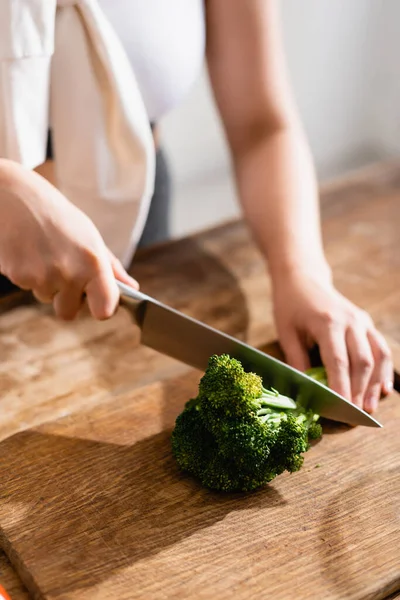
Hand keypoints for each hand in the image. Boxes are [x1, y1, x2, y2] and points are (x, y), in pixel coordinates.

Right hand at [0, 160, 137, 319]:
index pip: (104, 311)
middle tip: (64, 269)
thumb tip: (132, 287)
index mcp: (94, 262)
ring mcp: (42, 277)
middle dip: (67, 298)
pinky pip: (29, 288)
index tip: (98, 299)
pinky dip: (29, 275)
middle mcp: (69, 273)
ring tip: (45, 253)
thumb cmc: (56, 215)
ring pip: (47, 299)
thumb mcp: (90, 235)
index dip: (101, 308)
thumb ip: (110, 267)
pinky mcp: (19, 276)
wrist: (13, 197)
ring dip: (47, 284)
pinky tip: (29, 252)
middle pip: (69, 313)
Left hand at [272, 269, 392, 413]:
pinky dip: (384, 370)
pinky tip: (383, 389)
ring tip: (370, 407)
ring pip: (377, 356)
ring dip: (375, 384)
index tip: (341, 408)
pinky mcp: (367, 323)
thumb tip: (306, 391)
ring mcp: (362, 321)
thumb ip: (297, 361)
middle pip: (362, 361)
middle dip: (359, 390)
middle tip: (355, 415)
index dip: (341, 387)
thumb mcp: (286, 333)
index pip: (338, 361)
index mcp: (327, 322)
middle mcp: (350, 321)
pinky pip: (381, 348)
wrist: (303, 279)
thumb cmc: (290, 307)